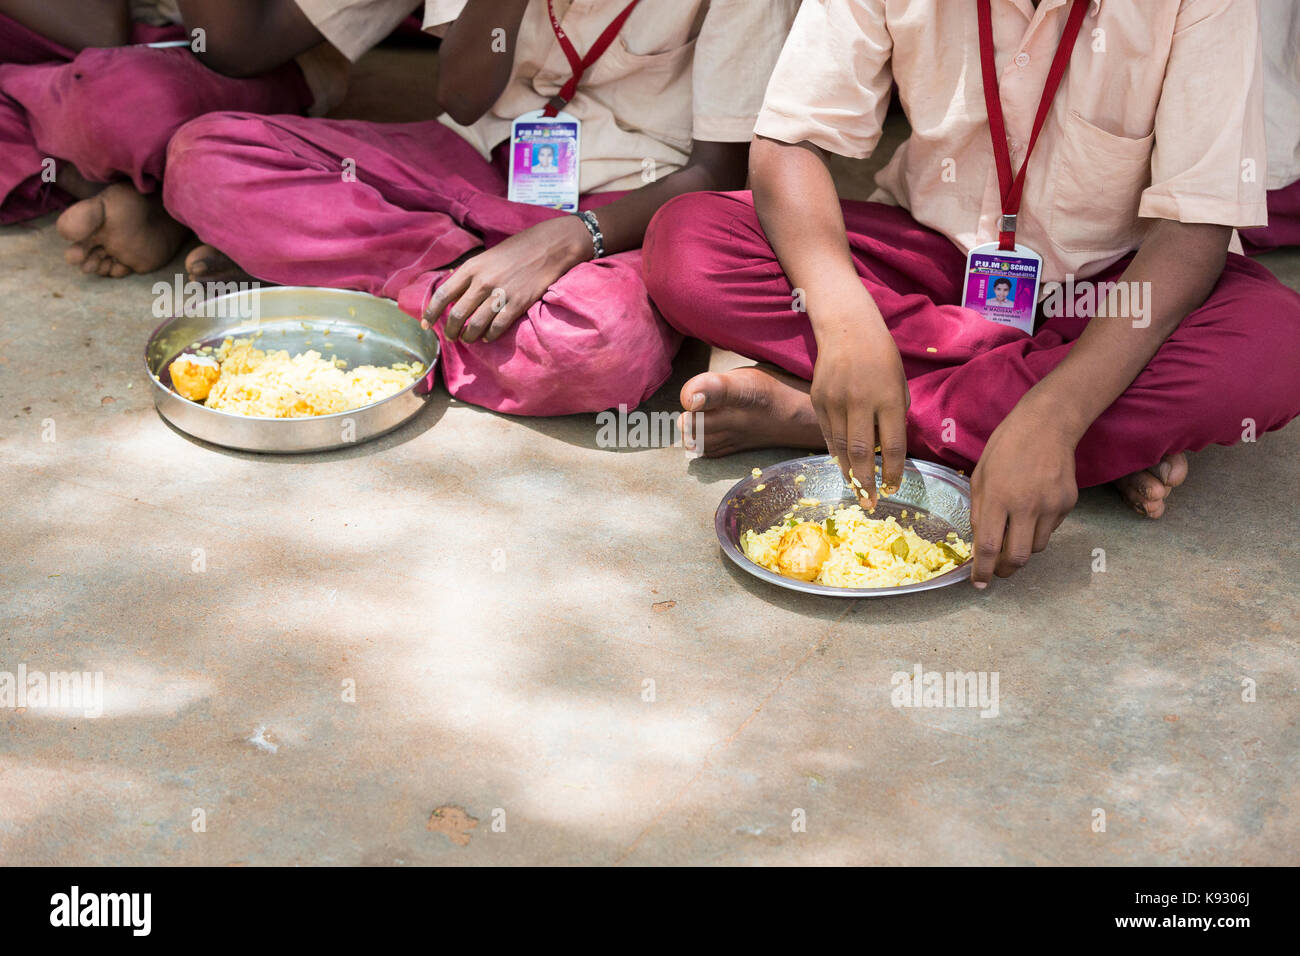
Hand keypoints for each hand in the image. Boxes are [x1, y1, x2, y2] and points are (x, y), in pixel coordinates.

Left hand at [423, 214, 592, 342]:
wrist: (549, 246)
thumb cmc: (518, 249)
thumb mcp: (488, 256)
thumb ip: (472, 274)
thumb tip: (457, 294)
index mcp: (472, 267)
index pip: (443, 294)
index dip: (431, 312)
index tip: (427, 324)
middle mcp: (482, 281)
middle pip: (457, 314)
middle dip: (451, 330)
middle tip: (451, 337)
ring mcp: (500, 293)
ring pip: (476, 325)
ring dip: (469, 337)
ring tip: (469, 339)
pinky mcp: (518, 303)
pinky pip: (497, 327)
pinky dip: (490, 336)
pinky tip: (489, 337)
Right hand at [809, 315, 908, 508]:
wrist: (846, 328)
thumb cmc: (881, 356)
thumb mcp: (898, 383)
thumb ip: (894, 415)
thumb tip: (887, 448)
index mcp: (887, 397)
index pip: (893, 445)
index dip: (893, 471)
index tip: (893, 488)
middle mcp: (860, 401)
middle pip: (863, 452)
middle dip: (867, 482)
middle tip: (869, 503)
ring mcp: (835, 401)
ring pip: (841, 447)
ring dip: (849, 472)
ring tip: (856, 489)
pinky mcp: (818, 400)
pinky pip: (828, 433)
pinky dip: (836, 452)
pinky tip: (842, 465)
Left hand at [969, 402, 1078, 587]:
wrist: (1047, 426)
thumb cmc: (1006, 448)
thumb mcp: (980, 477)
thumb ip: (980, 512)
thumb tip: (980, 544)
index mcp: (998, 498)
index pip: (989, 547)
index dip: (983, 571)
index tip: (979, 584)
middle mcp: (1026, 506)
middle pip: (1018, 558)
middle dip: (1006, 571)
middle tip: (998, 571)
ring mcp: (1051, 506)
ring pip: (1037, 547)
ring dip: (1022, 549)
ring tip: (1013, 535)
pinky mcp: (1068, 504)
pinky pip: (1050, 529)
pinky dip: (1038, 530)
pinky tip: (1032, 510)